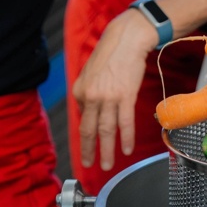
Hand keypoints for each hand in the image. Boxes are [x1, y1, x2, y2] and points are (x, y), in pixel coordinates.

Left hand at [72, 9, 157, 170]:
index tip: (89, 146)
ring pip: (106, 131)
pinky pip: (125, 123)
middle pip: (89, 130)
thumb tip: (89, 112)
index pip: (82, 118)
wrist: (126, 41)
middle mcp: (92, 97)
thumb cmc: (110, 56)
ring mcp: (108, 98)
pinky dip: (125, 138)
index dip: (87, 133)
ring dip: (107, 150)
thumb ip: (88, 94)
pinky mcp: (125, 97)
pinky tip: (126, 150)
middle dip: (89, 151)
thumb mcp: (90, 74)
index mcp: (80, 91)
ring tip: (108, 165)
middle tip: (89, 165)